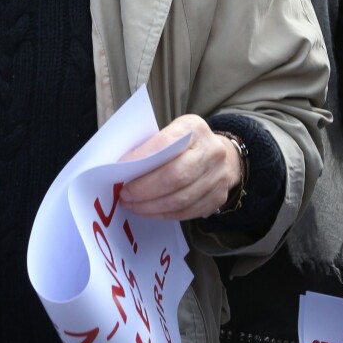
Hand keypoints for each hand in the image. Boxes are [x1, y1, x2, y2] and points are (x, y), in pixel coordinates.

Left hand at [119, 114, 240, 219]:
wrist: (222, 155)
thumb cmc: (185, 144)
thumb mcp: (171, 133)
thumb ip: (152, 146)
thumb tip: (122, 168)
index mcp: (194, 128)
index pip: (165, 143)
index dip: (141, 159)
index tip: (120, 170)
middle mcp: (211, 151)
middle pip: (175, 176)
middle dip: (144, 189)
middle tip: (124, 195)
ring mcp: (218, 176)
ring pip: (181, 199)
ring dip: (151, 207)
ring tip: (133, 206)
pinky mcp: (219, 197)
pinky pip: (188, 212)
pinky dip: (165, 214)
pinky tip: (150, 212)